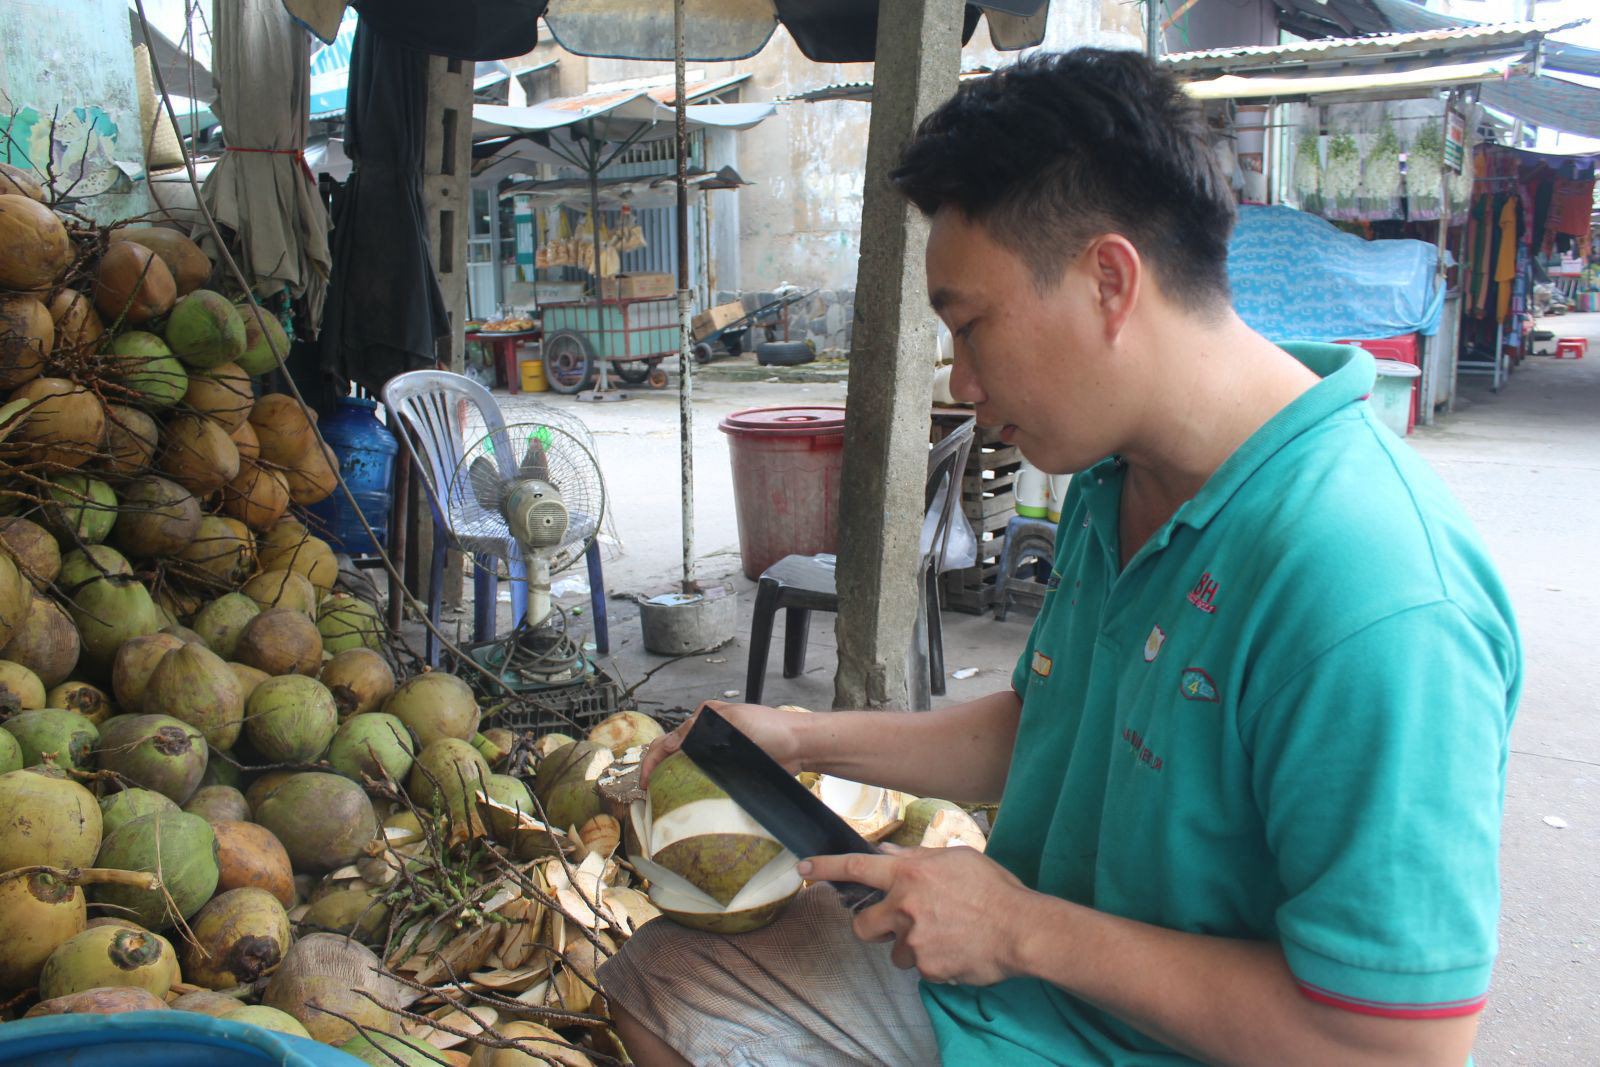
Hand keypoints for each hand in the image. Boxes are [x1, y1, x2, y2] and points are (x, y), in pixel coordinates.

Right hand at [640, 700, 807, 786]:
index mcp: (704, 720)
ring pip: (688, 770)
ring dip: (674, 782)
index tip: (645, 781)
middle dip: (658, 772)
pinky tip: (689, 801)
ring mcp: (719, 754)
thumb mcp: (731, 720)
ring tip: (664, 801)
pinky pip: (706, 780)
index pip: (668, 740)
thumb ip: (698, 730)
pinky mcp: (730, 770)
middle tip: (650, 794)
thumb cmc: (770, 727)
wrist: (800, 745)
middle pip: (674, 755)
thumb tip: (668, 745)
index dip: (653, 760)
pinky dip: (694, 789)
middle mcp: (708, 736)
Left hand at [801, 845, 1030, 985]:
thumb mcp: (957, 859)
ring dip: (912, 946)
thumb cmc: (994, 889)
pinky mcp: (927, 968)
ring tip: (945, 936)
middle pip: (863, 925)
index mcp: (910, 874)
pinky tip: (957, 950)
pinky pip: (920, 969)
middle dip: (874, 927)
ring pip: (895, 951)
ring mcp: (914, 940)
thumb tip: (887, 857)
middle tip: (900, 924)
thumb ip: (917, 859)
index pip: (857, 868)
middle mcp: (905, 907)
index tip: (804, 869)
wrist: (1021, 928)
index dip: (826, 867)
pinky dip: (934, 963)